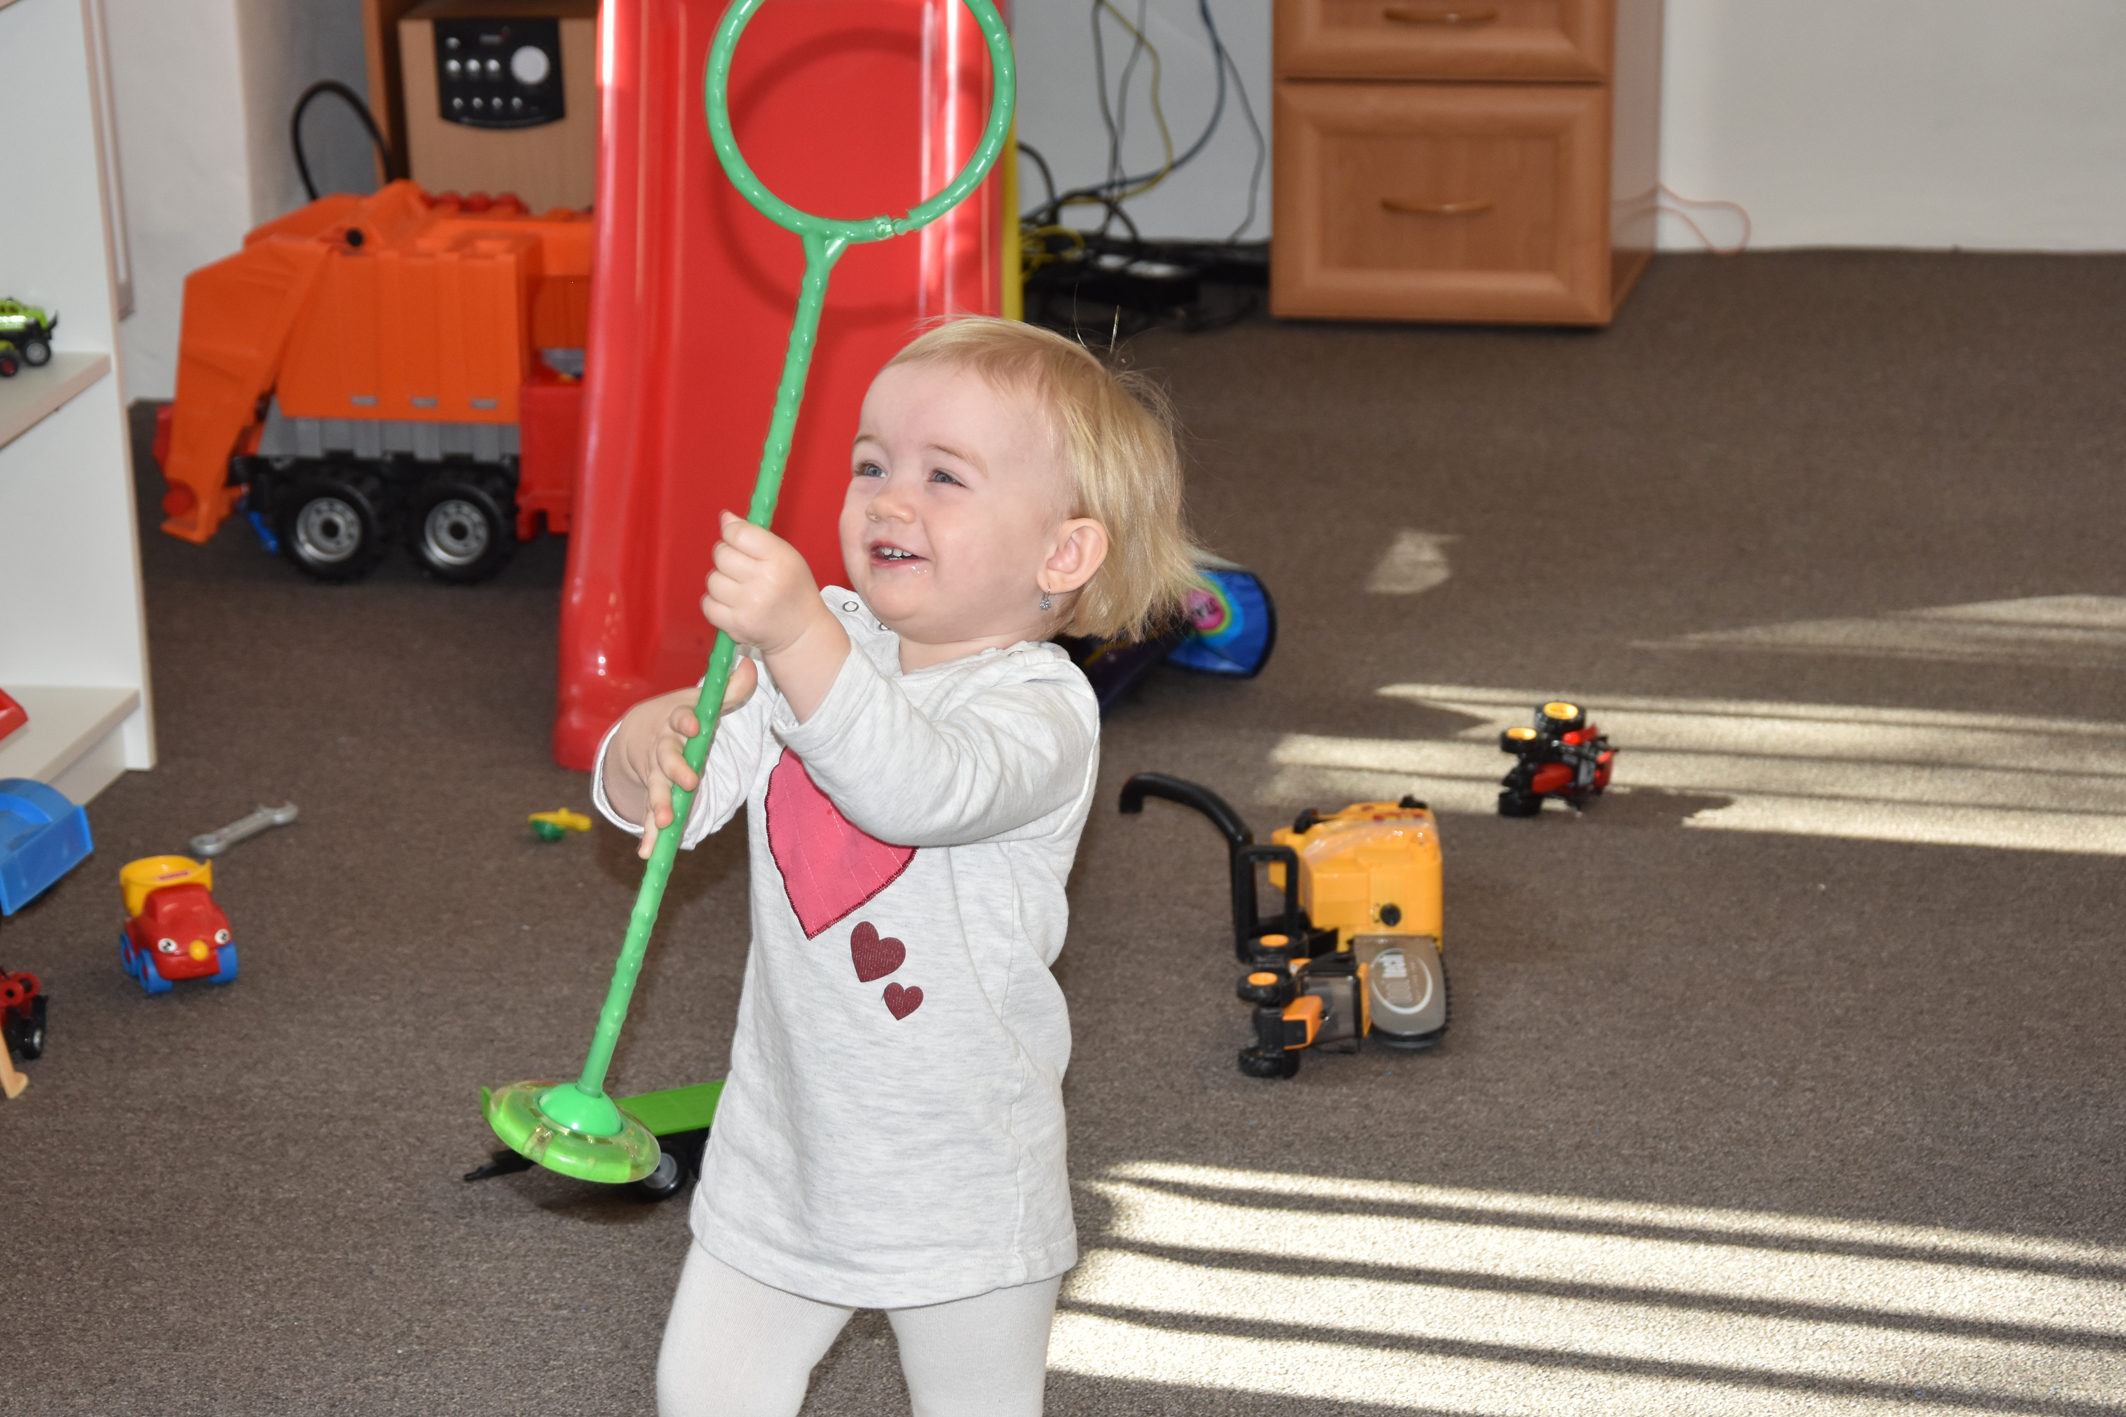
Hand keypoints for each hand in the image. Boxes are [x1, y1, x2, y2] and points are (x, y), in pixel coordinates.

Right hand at [603, 663, 757, 857]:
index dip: (687, 721)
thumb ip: (729, 691)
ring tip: (665, 823)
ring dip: (659, 806)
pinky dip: (649, 833)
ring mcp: (656, 774)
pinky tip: (647, 852)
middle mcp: (664, 748)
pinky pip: (650, 816)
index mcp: (677, 722)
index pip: (681, 718)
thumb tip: (749, 665)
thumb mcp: (703, 701)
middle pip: (668, 758)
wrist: (641, 728)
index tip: (695, 725)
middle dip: (676, 770)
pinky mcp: (653, 795)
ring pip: (657, 789)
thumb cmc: (683, 715)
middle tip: (688, 782)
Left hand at [702, 511, 831, 655]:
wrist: (801, 632)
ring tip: (738, 587)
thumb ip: (755, 535)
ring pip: (713, 580)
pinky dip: (715, 602)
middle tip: (739, 566)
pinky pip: (708, 604)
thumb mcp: (786, 556)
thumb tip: (725, 518)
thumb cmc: (793, 590)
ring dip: (721, 581)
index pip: (739, 534)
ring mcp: (749, 605)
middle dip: (726, 556)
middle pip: (722, 555)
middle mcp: (765, 582)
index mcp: (780, 559)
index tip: (734, 537)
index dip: (730, 532)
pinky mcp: (736, 625)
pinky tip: (732, 603)